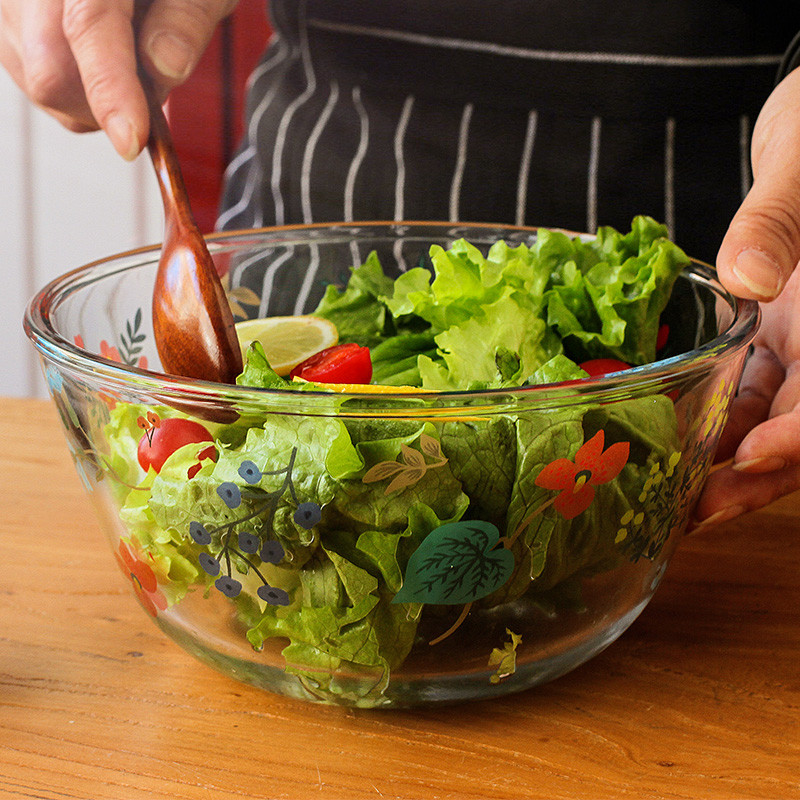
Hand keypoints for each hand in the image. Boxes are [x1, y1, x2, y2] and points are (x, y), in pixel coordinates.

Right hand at [0, 0, 237, 159]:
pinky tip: (106, 64)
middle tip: (154, 81)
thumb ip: (186, 20)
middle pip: (51, 72)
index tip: (132, 142)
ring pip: (43, 88)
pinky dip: (81, 94)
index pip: (89, 24)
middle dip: (109, 104)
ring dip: (98, 100)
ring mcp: (11, 7)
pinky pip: (40, 88)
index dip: (111, 89)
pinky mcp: (8, 30)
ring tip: (132, 58)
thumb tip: (165, 66)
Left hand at [695, 66, 799, 526]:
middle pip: (798, 421)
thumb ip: (780, 220)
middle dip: (752, 472)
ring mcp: (797, 334)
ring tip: (672, 493)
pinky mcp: (768, 328)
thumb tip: (751, 279)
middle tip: (696, 512)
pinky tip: (670, 437)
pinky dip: (709, 412)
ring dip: (723, 453)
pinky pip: (741, 383)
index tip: (754, 459)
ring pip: (766, 411)